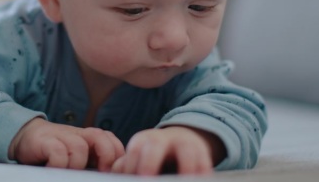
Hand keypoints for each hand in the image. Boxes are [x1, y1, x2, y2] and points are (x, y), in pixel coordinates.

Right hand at [9, 118, 124, 170]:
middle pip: (101, 137)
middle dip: (107, 156)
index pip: (110, 139)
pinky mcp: (45, 140)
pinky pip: (58, 152)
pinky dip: (59, 163)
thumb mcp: (76, 155)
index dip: (117, 153)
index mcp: (88, 138)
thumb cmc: (54, 151)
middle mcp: (77, 134)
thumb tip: (109, 175)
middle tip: (101, 172)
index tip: (112, 171)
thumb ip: (92, 161)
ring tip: (71, 173)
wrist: (25, 136)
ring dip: (78, 164)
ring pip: (80, 147)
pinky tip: (54, 169)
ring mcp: (61, 136)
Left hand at [111, 126, 225, 174]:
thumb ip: (125, 168)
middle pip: (155, 146)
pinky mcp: (202, 153)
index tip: (131, 180)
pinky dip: (202, 172)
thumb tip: (113, 177)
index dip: (131, 167)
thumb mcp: (137, 157)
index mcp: (142, 141)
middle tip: (145, 178)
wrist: (180, 140)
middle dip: (149, 162)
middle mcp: (162, 140)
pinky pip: (205, 163)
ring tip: (183, 180)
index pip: (133, 151)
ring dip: (185, 167)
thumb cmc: (151, 155)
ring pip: (186, 151)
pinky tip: (201, 179)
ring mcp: (184, 144)